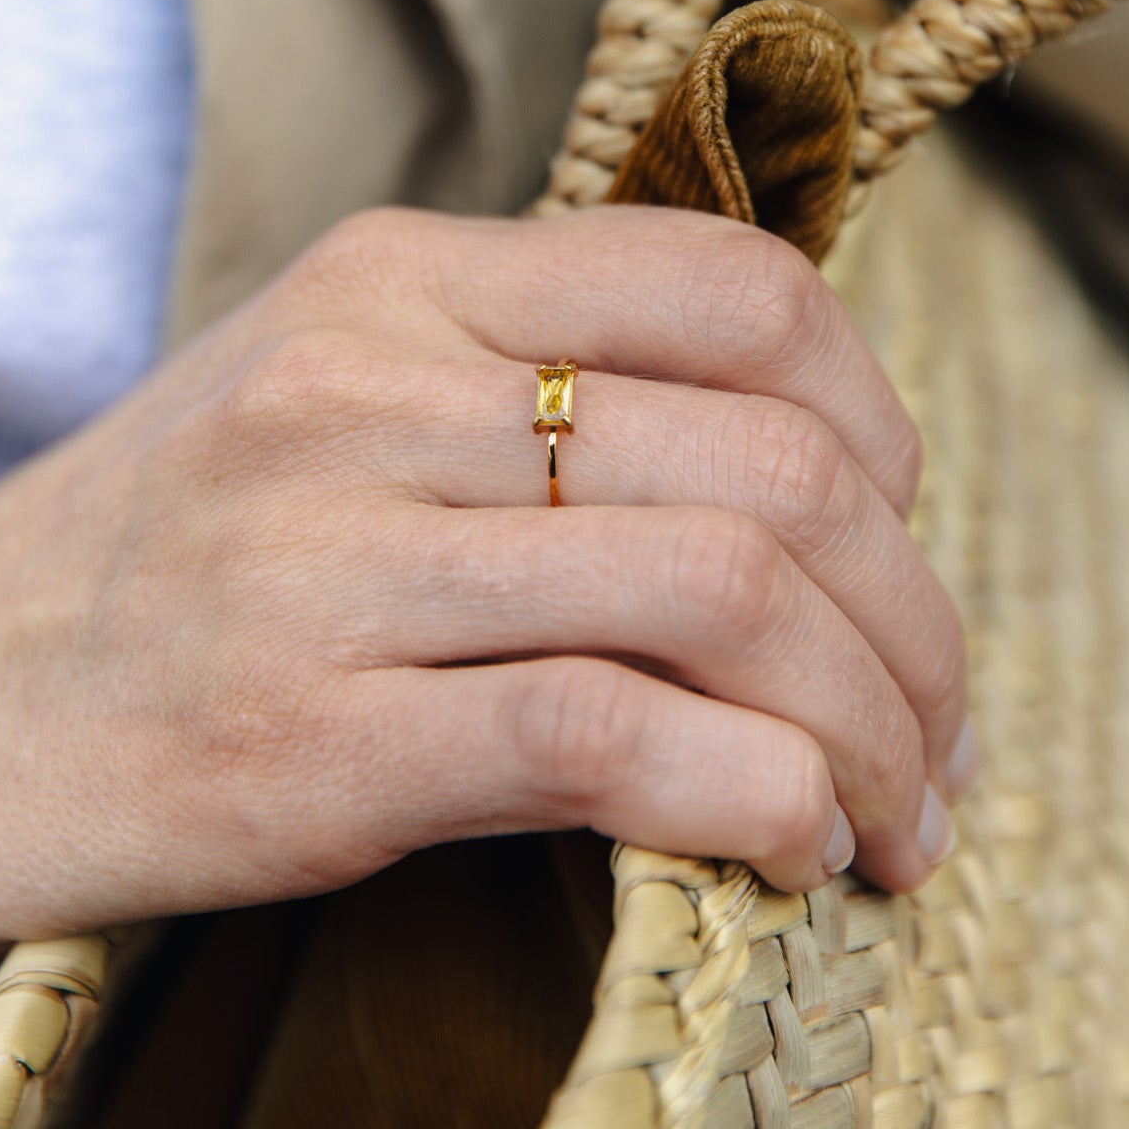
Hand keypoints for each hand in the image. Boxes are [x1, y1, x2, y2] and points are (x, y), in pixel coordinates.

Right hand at [0, 206, 972, 943]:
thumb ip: (546, 378)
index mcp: (408, 280)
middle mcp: (376, 391)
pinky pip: (611, 740)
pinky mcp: (315, 744)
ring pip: (723, 595)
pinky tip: (796, 849)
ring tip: (899, 812)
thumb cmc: (190, 543)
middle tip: (939, 721)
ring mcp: (339, 563)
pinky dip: (759, 798)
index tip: (899, 528)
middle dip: (915, 615)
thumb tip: (809, 459)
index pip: (735, 287)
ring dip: (871, 727)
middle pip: (770, 460)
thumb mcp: (346, 386)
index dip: (877, 413)